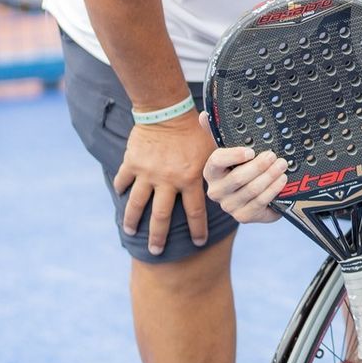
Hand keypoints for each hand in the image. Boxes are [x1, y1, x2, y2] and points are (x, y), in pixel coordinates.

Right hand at [112, 110, 215, 255]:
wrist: (167, 111)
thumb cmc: (193, 130)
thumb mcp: (210, 150)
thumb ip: (220, 168)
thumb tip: (242, 179)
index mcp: (189, 179)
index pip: (195, 212)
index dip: (198, 229)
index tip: (200, 243)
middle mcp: (167, 181)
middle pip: (161, 216)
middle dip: (158, 236)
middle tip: (156, 252)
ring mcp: (147, 173)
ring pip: (137, 204)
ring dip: (132, 221)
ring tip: (131, 233)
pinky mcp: (132, 163)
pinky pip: (123, 180)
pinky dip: (120, 189)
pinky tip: (120, 197)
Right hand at [202, 126, 287, 225]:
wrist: (249, 197)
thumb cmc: (239, 169)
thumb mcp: (230, 151)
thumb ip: (217, 133)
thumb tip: (203, 114)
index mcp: (210, 172)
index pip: (216, 161)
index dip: (234, 156)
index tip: (250, 151)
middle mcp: (216, 191)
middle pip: (238, 177)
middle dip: (259, 166)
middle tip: (273, 155)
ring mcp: (229, 206)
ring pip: (252, 189)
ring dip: (270, 176)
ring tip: (282, 165)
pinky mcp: (243, 217)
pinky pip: (261, 202)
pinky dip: (274, 189)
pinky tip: (282, 180)